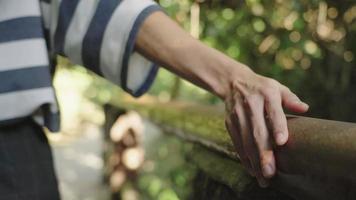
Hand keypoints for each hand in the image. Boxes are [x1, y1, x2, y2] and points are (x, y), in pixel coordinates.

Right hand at [224, 68, 308, 186]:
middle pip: (257, 131)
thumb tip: (305, 108)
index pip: (273, 111)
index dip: (277, 126)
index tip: (281, 142)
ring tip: (263, 178)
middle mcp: (250, 104)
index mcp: (266, 93)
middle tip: (271, 172)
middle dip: (263, 153)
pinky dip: (244, 157)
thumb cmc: (262, 88)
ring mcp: (238, 115)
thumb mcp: (277, 88)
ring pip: (246, 141)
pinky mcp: (230, 123)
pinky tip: (252, 170)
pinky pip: (237, 143)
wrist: (233, 82)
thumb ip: (291, 99)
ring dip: (254, 161)